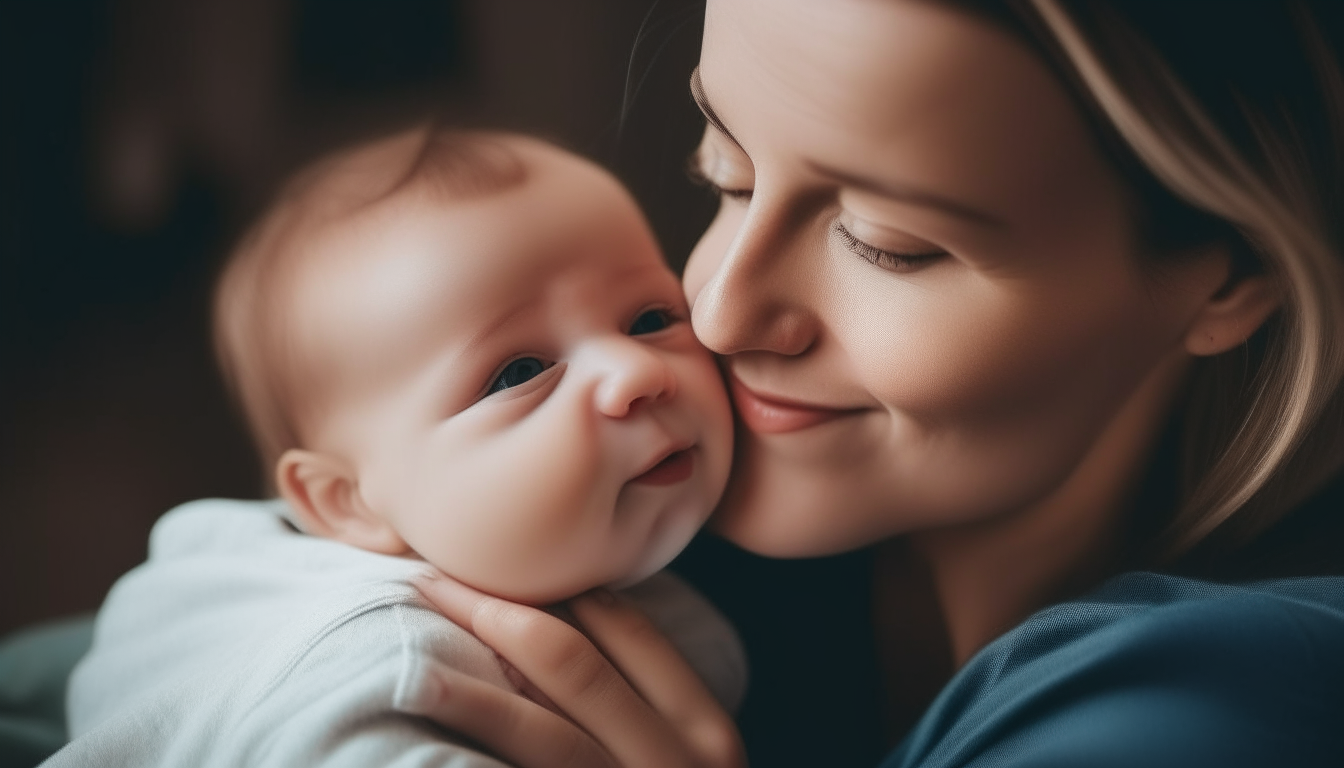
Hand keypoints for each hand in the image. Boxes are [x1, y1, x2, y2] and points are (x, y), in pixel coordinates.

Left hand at [412, 573, 746, 767]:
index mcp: (706, 730)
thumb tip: (568, 616)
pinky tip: (426, 753)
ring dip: (465, 689)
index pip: (624, 628)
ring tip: (409, 661)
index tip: (490, 563)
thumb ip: (646, 702)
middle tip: (426, 579)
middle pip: (569, 663)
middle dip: (489, 614)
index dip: (550, 587)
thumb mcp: (691, 761)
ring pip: (538, 732)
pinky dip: (474, 767)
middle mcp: (676, 764)